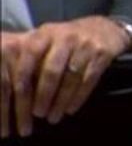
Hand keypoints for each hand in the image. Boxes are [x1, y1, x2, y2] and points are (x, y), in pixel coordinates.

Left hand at [0, 17, 131, 137]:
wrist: (106, 29)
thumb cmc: (68, 39)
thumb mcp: (48, 39)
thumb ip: (31, 55)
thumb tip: (11, 85)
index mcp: (46, 34)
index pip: (30, 57)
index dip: (24, 79)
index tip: (19, 100)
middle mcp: (65, 38)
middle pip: (52, 71)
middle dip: (44, 95)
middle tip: (38, 114)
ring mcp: (86, 46)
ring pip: (71, 78)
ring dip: (61, 101)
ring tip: (54, 117)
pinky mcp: (102, 55)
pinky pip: (89, 80)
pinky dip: (79, 98)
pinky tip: (71, 109)